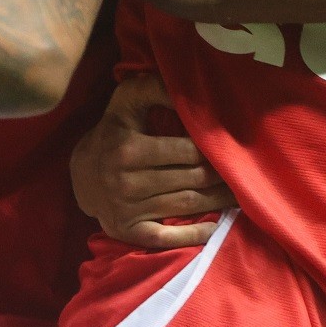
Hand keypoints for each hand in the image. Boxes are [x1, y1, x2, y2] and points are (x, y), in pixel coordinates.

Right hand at [71, 72, 235, 248]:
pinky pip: (165, 237)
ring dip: (217, 202)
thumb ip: (152, 88)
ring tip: (240, 196)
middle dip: (220, 177)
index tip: (230, 148)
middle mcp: (128, 182)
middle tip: (244, 173)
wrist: (80, 175)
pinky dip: (191, 236)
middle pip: (190, 180)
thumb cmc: (112, 133)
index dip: (211, 150)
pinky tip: (214, 229)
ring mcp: (128, 209)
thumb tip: (185, 89)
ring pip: (185, 206)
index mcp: (129, 149)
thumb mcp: (125, 102)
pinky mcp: (129, 231)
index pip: (184, 152)